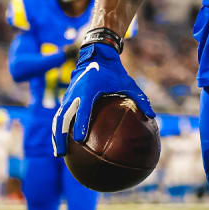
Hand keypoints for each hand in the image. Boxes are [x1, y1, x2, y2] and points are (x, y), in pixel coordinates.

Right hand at [51, 42, 152, 156]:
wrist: (97, 55)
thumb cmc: (114, 72)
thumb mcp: (128, 83)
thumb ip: (140, 99)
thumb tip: (152, 116)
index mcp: (89, 90)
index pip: (82, 110)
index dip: (80, 125)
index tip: (80, 140)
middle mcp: (75, 93)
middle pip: (63, 117)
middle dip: (61, 136)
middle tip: (64, 154)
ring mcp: (69, 95)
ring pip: (58, 118)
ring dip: (56, 135)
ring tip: (59, 153)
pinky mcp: (67, 97)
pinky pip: (60, 115)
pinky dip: (58, 129)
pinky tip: (62, 142)